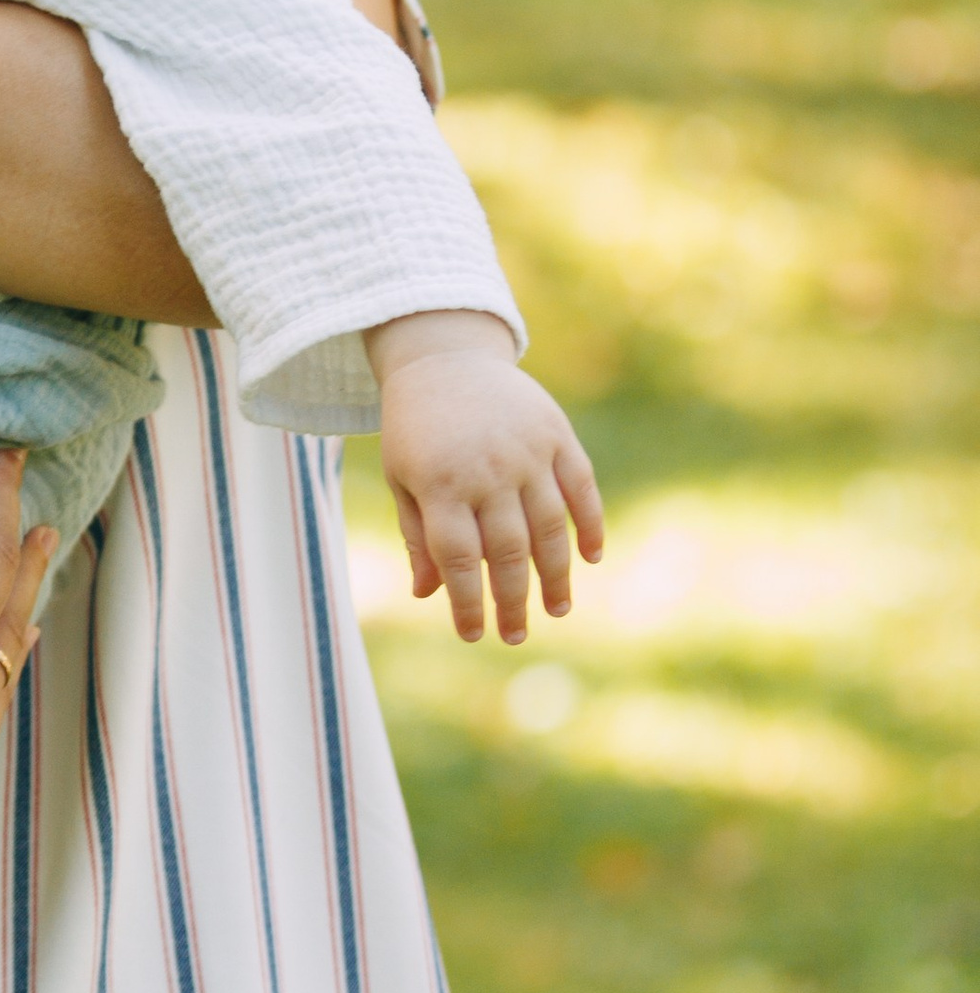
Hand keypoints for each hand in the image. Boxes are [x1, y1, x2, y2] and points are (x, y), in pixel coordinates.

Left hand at [368, 309, 603, 644]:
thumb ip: (419, 535)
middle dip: (514, 600)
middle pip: (508, 551)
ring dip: (557, 574)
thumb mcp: (402, 478)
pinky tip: (591, 558)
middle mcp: (486, 470)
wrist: (443, 357)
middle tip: (517, 635)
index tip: (473, 634)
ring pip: (550, 526)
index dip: (468, 602)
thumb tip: (428, 594)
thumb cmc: (416, 429)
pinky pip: (581, 487)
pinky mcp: (555, 434)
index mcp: (440, 484)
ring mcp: (525, 451)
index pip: (460, 559)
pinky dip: (590, 524)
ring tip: (557, 608)